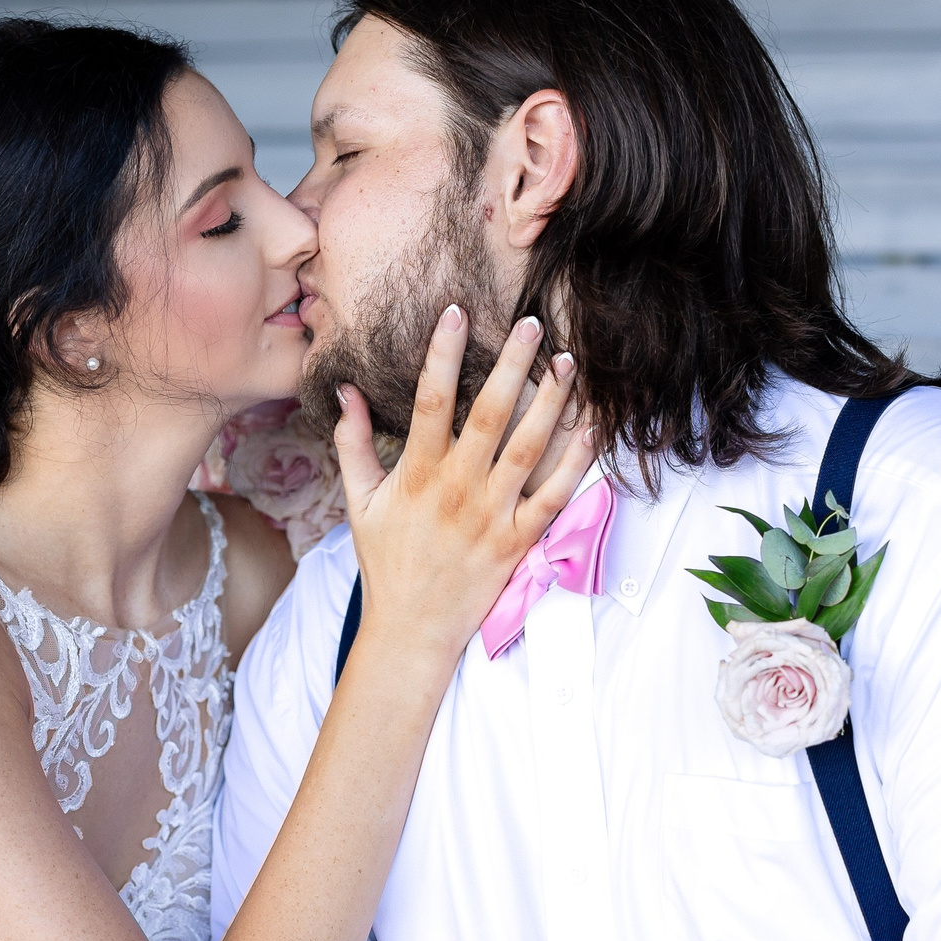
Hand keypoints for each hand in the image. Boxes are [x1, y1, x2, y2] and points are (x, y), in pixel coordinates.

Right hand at [331, 306, 596, 672]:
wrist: (411, 628)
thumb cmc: (386, 561)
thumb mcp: (359, 500)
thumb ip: (352, 442)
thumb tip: (346, 390)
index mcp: (418, 473)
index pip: (431, 400)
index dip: (442, 353)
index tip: (456, 312)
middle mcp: (458, 488)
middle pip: (490, 414)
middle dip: (512, 364)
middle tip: (533, 323)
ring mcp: (492, 515)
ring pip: (529, 448)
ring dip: (552, 402)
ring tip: (568, 364)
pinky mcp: (519, 540)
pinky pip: (556, 495)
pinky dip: (577, 461)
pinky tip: (594, 427)